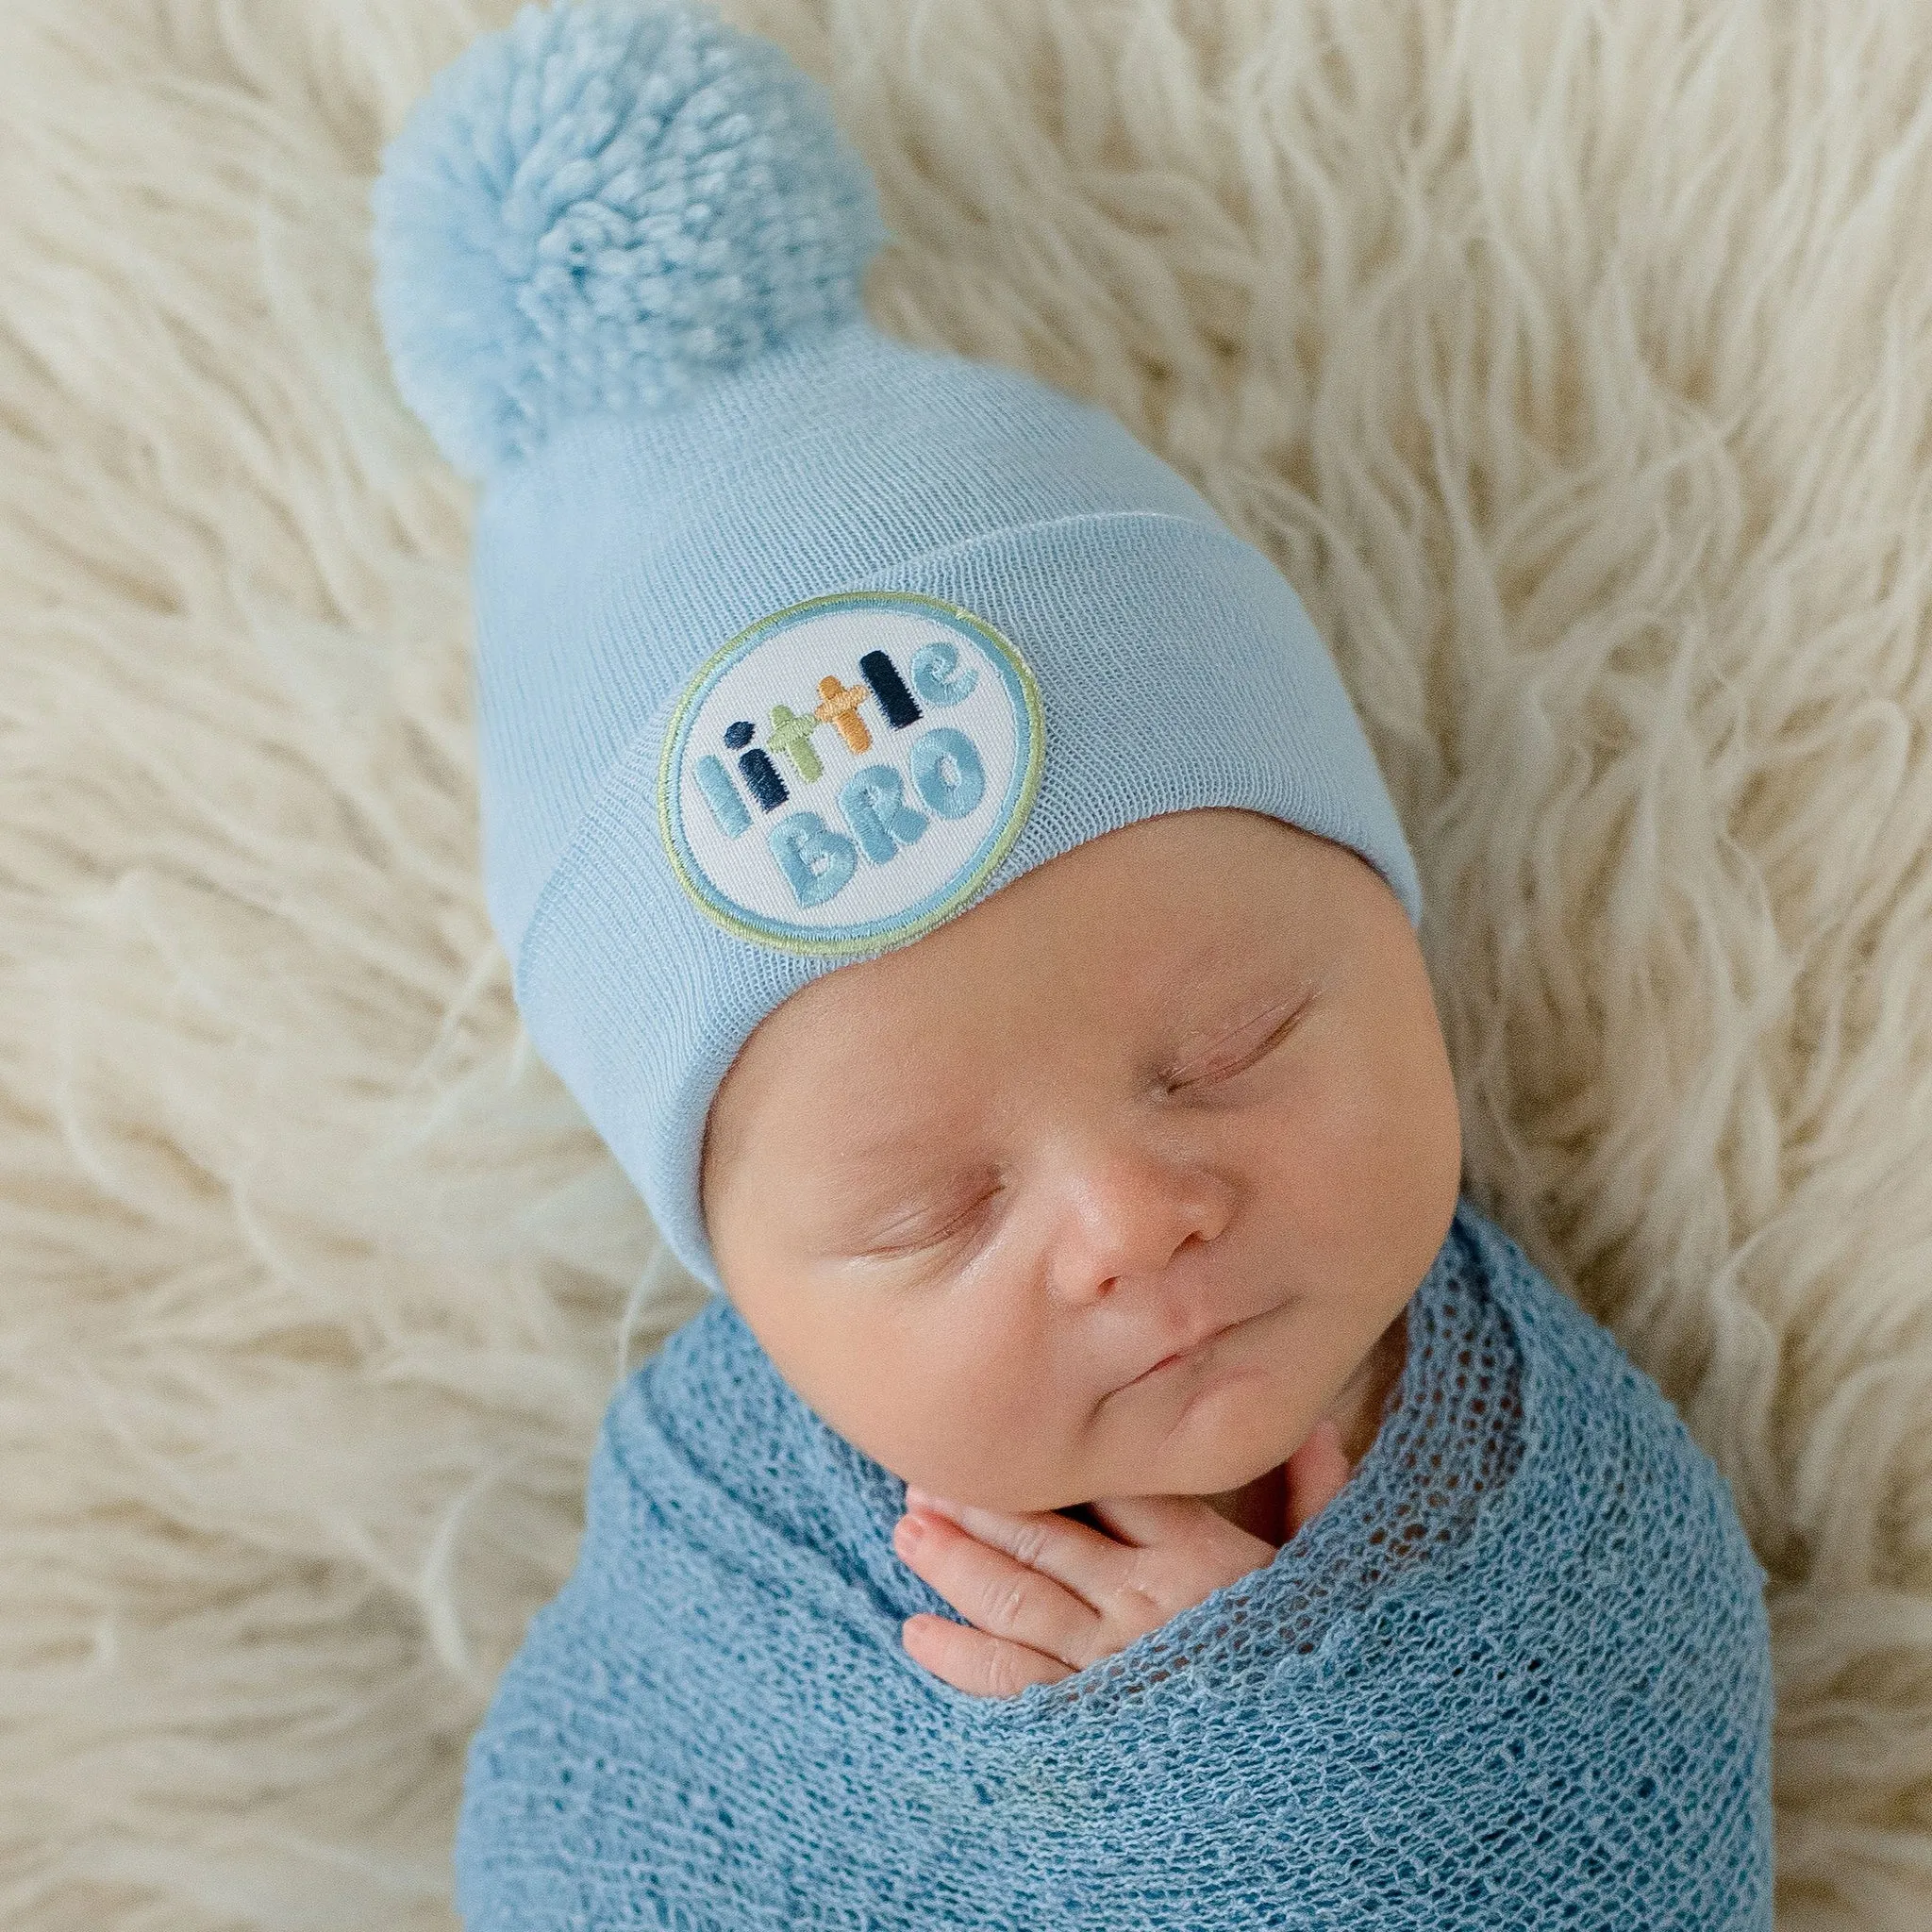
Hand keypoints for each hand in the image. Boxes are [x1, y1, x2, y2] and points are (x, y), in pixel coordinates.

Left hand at [892, 1417, 1352, 1697]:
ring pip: (1014, 1597)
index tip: (1008, 1430)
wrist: (1323, 1790)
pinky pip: (1009, 1684)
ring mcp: (1108, 1666)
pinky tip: (919, 1634)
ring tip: (909, 1531)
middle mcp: (1144, 1602)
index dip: (1055, 1456)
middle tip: (924, 1478)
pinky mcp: (1086, 1725)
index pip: (1109, 1484)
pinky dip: (959, 1657)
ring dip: (954, 1562)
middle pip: (1043, 1535)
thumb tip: (1319, 1425)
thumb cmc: (1321, 1668)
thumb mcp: (1332, 1580)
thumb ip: (1319, 1499)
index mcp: (1200, 1555)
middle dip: (978, 1504)